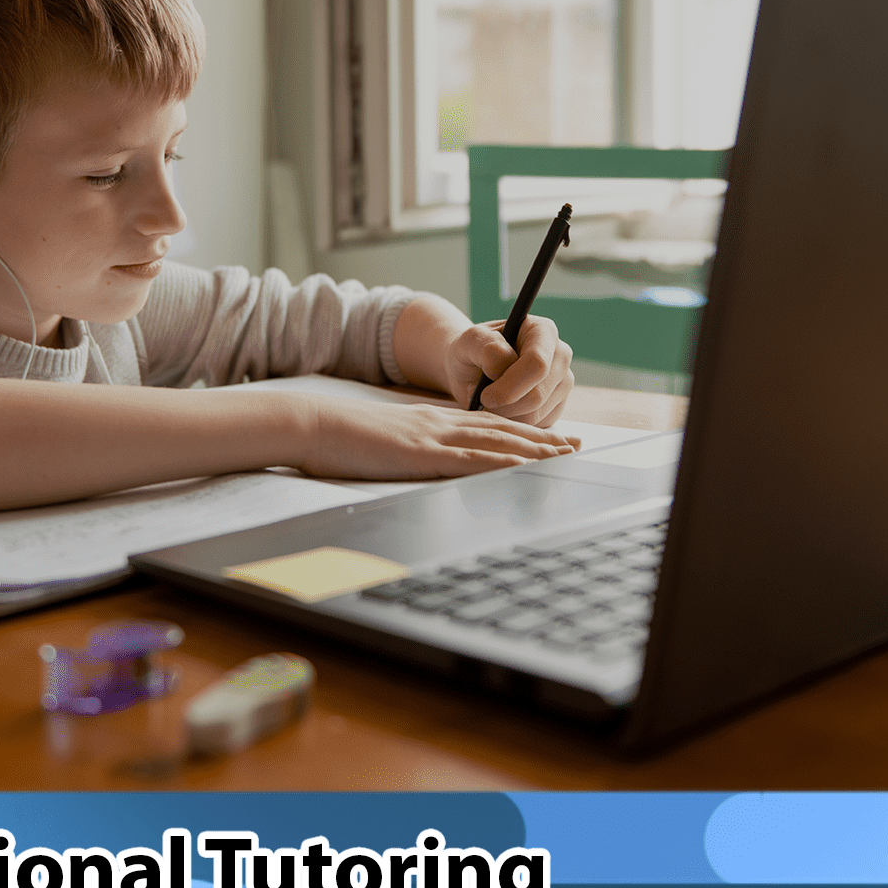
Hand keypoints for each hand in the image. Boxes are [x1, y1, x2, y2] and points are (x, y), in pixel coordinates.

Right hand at [297, 397, 578, 479]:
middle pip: (502, 429)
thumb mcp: (385, 441)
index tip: (551, 438)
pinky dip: (501, 461)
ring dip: (534, 448)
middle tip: (576, 444)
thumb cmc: (340, 438)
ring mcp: (432, 437)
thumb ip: (410, 448)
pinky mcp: (421, 454)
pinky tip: (523, 465)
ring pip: (495, 441)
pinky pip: (469, 459)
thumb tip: (424, 461)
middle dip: (542, 438)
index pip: (488, 425)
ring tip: (564, 453)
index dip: (523, 432)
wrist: (312, 424)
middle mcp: (440, 424)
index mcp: (431, 422)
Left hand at [443, 316, 574, 426]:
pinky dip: (514, 423)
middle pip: (538, 394)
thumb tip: (505, 365)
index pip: (537, 364)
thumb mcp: (470, 341)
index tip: (484, 396)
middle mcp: (560, 355)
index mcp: (542, 331)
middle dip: (505, 405)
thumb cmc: (472, 352)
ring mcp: (562, 383)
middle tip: (482, 401)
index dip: (510, 385)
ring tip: (490, 402)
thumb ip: (488, 348)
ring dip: (506, 415)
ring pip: (537, 414)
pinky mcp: (558, 407)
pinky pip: (537, 426)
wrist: (473, 370)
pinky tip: (502, 408)